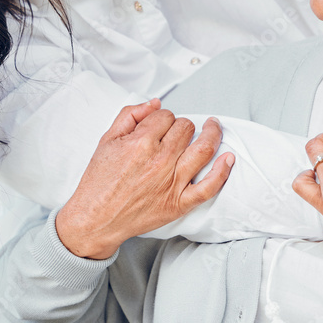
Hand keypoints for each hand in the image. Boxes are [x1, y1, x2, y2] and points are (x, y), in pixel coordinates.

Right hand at [56, 100, 233, 259]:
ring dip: (213, 134)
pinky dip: (222, 172)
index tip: (158, 127)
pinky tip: (228, 158)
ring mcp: (172, 182)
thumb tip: (155, 104)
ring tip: (213, 127)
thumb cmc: (99, 181)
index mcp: (140, 143)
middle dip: (181, 126)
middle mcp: (159, 160)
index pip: (166, 116)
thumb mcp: (107, 140)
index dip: (162, 119)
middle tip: (175, 134)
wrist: (94, 218)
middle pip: (186, 128)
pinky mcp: (179, 203)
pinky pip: (209, 187)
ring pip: (204, 149)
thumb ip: (130, 115)